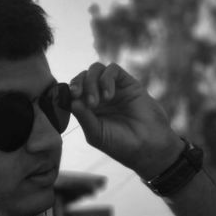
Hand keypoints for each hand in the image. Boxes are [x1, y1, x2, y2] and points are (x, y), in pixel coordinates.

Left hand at [69, 62, 184, 178]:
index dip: (68, 90)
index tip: (69, 97)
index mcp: (87, 108)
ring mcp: (113, 88)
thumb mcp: (96, 134)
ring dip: (90, 82)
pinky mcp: (127, 82)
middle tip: (79, 96)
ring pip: (95, 70)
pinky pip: (112, 70)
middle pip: (82, 77)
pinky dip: (106, 79)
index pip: (72, 91)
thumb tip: (71, 101)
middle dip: (77, 84)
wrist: (147, 145)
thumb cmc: (120, 144)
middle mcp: (99, 95)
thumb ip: (83, 117)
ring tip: (96, 102)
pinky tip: (109, 96)